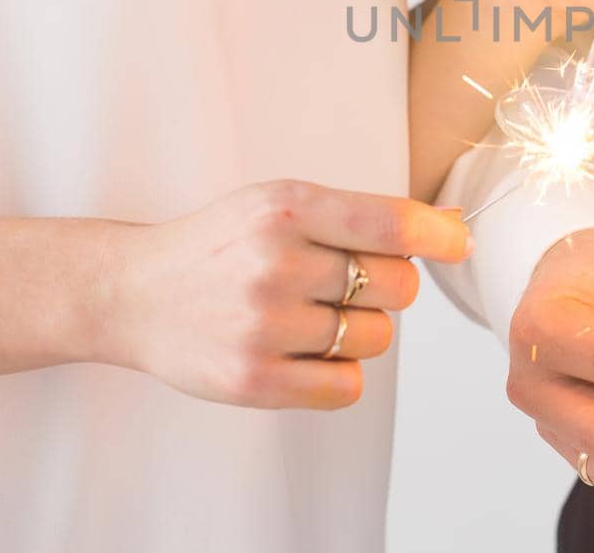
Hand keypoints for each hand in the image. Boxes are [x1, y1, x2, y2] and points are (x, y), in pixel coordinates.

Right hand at [103, 180, 470, 409]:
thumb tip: (454, 229)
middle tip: (346, 284)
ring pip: (377, 337)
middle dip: (388, 286)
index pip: (391, 222)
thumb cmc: (223, 246)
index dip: (440, 235)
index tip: (460, 243)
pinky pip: (347, 386)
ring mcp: (262, 325)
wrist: (133, 293)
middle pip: (397, 285)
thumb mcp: (282, 206)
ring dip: (362, 330)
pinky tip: (305, 353)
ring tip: (314, 317)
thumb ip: (362, 216)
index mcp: (287, 209)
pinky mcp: (252, 380)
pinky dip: (340, 373)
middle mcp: (275, 263)